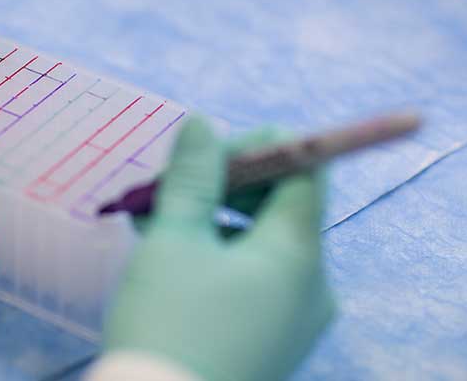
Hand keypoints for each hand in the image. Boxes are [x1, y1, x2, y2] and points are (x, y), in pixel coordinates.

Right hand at [103, 116, 335, 380]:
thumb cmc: (170, 322)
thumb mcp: (174, 241)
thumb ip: (193, 177)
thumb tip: (204, 123)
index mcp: (298, 252)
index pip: (307, 171)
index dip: (263, 146)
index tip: (210, 150)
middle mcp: (312, 285)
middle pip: (283, 207)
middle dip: (227, 185)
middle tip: (172, 184)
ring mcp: (295, 320)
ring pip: (261, 246)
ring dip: (212, 220)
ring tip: (154, 218)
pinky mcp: (272, 343)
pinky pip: (254, 283)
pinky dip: (218, 259)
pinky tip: (168, 255)